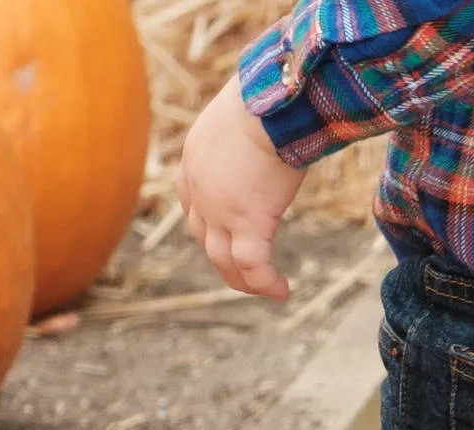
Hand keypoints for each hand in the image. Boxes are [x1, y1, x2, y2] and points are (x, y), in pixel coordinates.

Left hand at [178, 76, 307, 299]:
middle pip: (204, 238)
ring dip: (242, 280)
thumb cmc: (266, 95)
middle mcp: (200, 191)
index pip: (191, 204)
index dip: (207, 224)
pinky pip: (253, 266)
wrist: (268, 102)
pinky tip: (282, 291)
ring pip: (223, 260)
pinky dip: (265, 283)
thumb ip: (245, 129)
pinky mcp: (248, 223)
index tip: (224, 232)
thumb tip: (270, 122)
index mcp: (193, 161)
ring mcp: (220, 211)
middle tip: (243, 272)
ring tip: (264, 289)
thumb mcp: (242, 111)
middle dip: (223, 259)